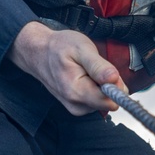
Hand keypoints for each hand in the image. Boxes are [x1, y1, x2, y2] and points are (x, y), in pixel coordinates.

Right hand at [9, 21, 127, 114]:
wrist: (38, 52)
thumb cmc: (58, 47)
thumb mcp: (81, 48)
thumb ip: (99, 66)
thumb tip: (114, 79)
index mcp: (77, 92)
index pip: (111, 101)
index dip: (115, 85)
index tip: (107, 71)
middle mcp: (76, 105)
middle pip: (109, 101)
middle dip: (108, 84)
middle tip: (94, 67)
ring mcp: (76, 107)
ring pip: (104, 101)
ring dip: (101, 85)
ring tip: (86, 69)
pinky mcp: (77, 107)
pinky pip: (97, 100)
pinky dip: (95, 88)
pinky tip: (84, 76)